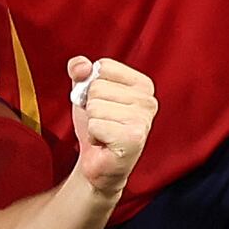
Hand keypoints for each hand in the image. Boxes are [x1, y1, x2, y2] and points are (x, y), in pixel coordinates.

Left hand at [64, 55, 156, 194]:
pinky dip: (93, 135)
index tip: (102, 103)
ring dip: (92, 123)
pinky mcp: (133, 138)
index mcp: (142, 84)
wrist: (98, 162)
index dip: (91, 85)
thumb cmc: (97, 124)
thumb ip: (79, 70)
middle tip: (102, 122)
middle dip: (90, 107)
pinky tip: (105, 143)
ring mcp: (143, 119)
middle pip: (96, 87)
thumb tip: (81, 66)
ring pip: (94, 107)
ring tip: (104, 133)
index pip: (103, 66)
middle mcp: (148, 100)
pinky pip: (95, 125)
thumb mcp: (85, 91)